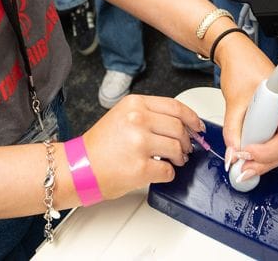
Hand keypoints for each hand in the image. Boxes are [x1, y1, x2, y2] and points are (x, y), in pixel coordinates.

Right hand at [79, 94, 201, 198]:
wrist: (80, 167)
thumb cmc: (99, 146)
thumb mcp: (122, 116)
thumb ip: (149, 115)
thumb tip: (180, 125)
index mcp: (134, 104)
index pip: (175, 107)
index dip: (192, 118)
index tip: (198, 127)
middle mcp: (137, 120)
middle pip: (179, 128)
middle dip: (187, 141)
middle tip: (184, 149)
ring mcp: (140, 143)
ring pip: (178, 149)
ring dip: (179, 158)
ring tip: (172, 161)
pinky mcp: (141, 167)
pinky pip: (169, 171)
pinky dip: (168, 174)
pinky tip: (158, 171)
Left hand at [216, 37, 277, 177]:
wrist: (236, 55)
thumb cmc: (242, 67)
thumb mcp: (235, 99)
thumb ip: (233, 128)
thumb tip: (233, 152)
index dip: (267, 151)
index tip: (246, 154)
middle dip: (264, 162)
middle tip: (243, 170)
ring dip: (262, 160)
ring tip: (242, 166)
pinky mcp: (275, 121)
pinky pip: (272, 142)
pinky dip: (260, 152)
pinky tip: (246, 157)